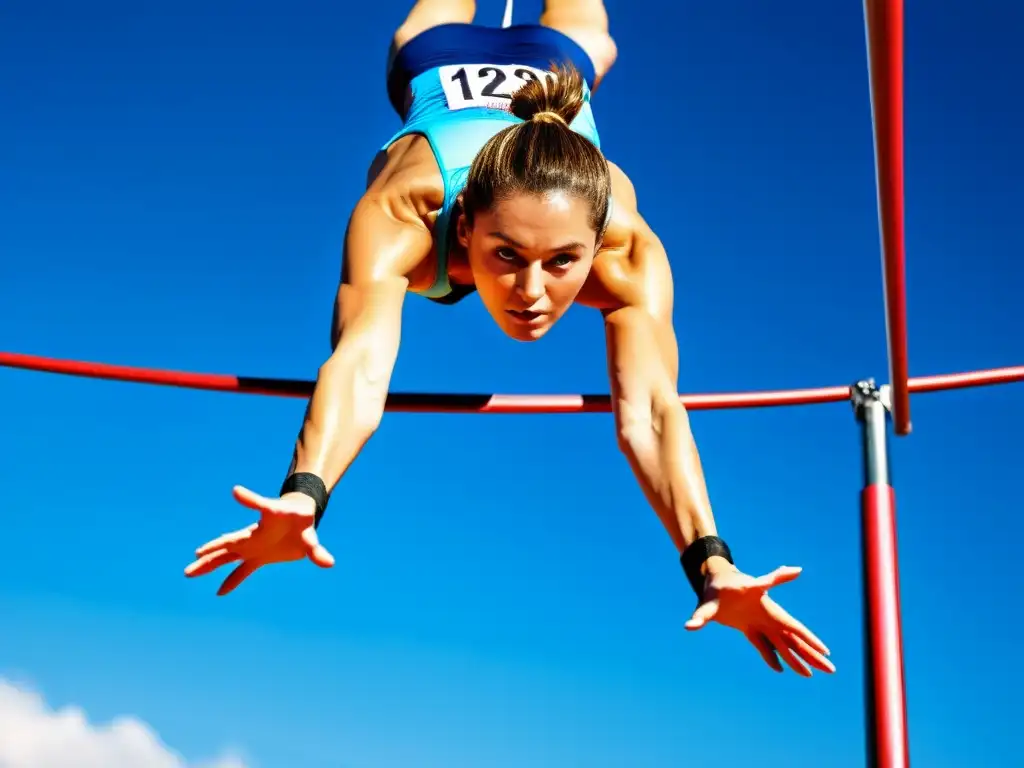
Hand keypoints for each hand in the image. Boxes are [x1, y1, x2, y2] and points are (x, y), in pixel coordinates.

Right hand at [184, 485, 334, 595]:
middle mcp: (252, 538)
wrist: (301, 515)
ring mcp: (253, 547)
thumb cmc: (300, 518)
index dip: (225, 535)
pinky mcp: (259, 556)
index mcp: (260, 528)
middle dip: (209, 557)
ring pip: (227, 558)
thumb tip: (328, 564)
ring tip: (189, 573)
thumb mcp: (309, 531)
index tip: (203, 546)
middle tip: (190, 567)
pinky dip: (232, 580)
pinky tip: (220, 592)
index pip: (239, 533)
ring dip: (210, 566)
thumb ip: (317, 549)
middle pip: (226, 548)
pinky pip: (242, 570)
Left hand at [684, 561, 834, 676]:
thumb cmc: (720, 586)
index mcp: (767, 610)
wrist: (712, 578)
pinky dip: (772, 657)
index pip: (793, 628)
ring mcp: (758, 623)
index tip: (826, 650)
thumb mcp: (717, 597)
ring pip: (781, 645)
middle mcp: (766, 617)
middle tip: (831, 670)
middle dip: (812, 655)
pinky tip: (780, 670)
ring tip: (809, 676)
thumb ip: (707, 614)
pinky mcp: (747, 626)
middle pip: (793, 641)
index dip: (810, 639)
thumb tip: (691, 627)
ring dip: (795, 660)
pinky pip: (763, 645)